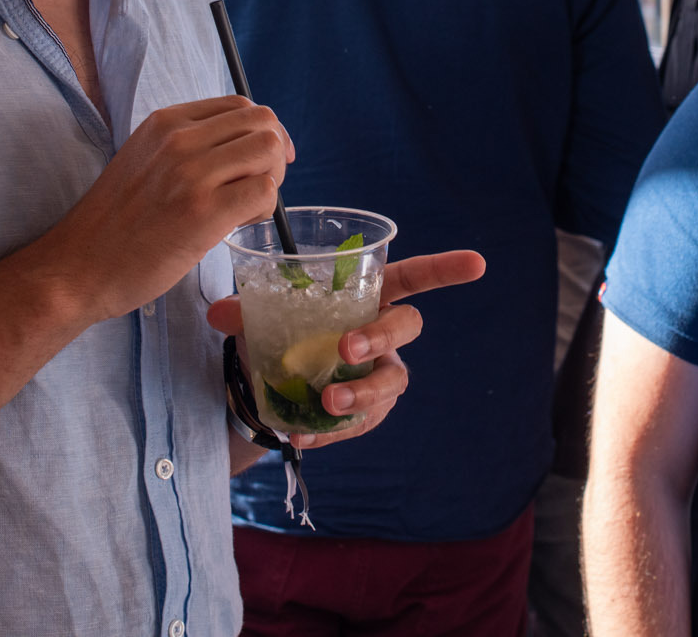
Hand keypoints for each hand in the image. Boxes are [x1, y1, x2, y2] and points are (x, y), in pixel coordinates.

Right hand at [37, 96, 291, 322]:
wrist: (78, 266)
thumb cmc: (115, 223)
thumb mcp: (145, 160)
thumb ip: (186, 147)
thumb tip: (239, 149)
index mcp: (166, 121)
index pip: (240, 106)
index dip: (262, 133)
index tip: (259, 163)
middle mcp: (179, 139)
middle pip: (263, 123)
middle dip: (274, 154)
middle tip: (257, 187)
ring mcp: (191, 173)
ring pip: (269, 150)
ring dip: (272, 179)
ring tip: (248, 207)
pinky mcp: (202, 212)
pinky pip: (263, 191)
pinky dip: (264, 208)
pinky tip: (241, 224)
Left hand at [208, 249, 485, 447]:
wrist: (261, 388)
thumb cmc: (274, 334)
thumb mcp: (256, 318)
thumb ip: (242, 310)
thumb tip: (220, 311)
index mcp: (364, 296)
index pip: (411, 278)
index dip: (444, 270)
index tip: (478, 264)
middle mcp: (380, 333)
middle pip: (405, 326)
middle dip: (382, 336)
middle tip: (346, 349)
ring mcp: (378, 374)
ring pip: (391, 381)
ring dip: (362, 393)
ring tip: (327, 405)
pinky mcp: (367, 413)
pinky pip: (364, 422)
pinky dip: (335, 430)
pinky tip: (305, 434)